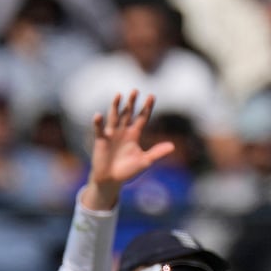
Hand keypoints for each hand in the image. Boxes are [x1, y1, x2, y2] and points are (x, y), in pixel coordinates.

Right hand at [82, 91, 175, 208]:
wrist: (110, 180)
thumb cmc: (128, 171)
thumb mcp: (144, 161)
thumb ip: (157, 153)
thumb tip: (173, 146)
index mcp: (135, 134)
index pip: (142, 117)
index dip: (147, 107)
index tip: (152, 96)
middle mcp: (123, 131)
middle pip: (128, 113)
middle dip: (132, 102)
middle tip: (135, 90)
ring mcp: (112, 134)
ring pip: (114, 116)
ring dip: (116, 106)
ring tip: (118, 95)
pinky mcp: (101, 140)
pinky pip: (99, 129)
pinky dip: (98, 123)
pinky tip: (98, 115)